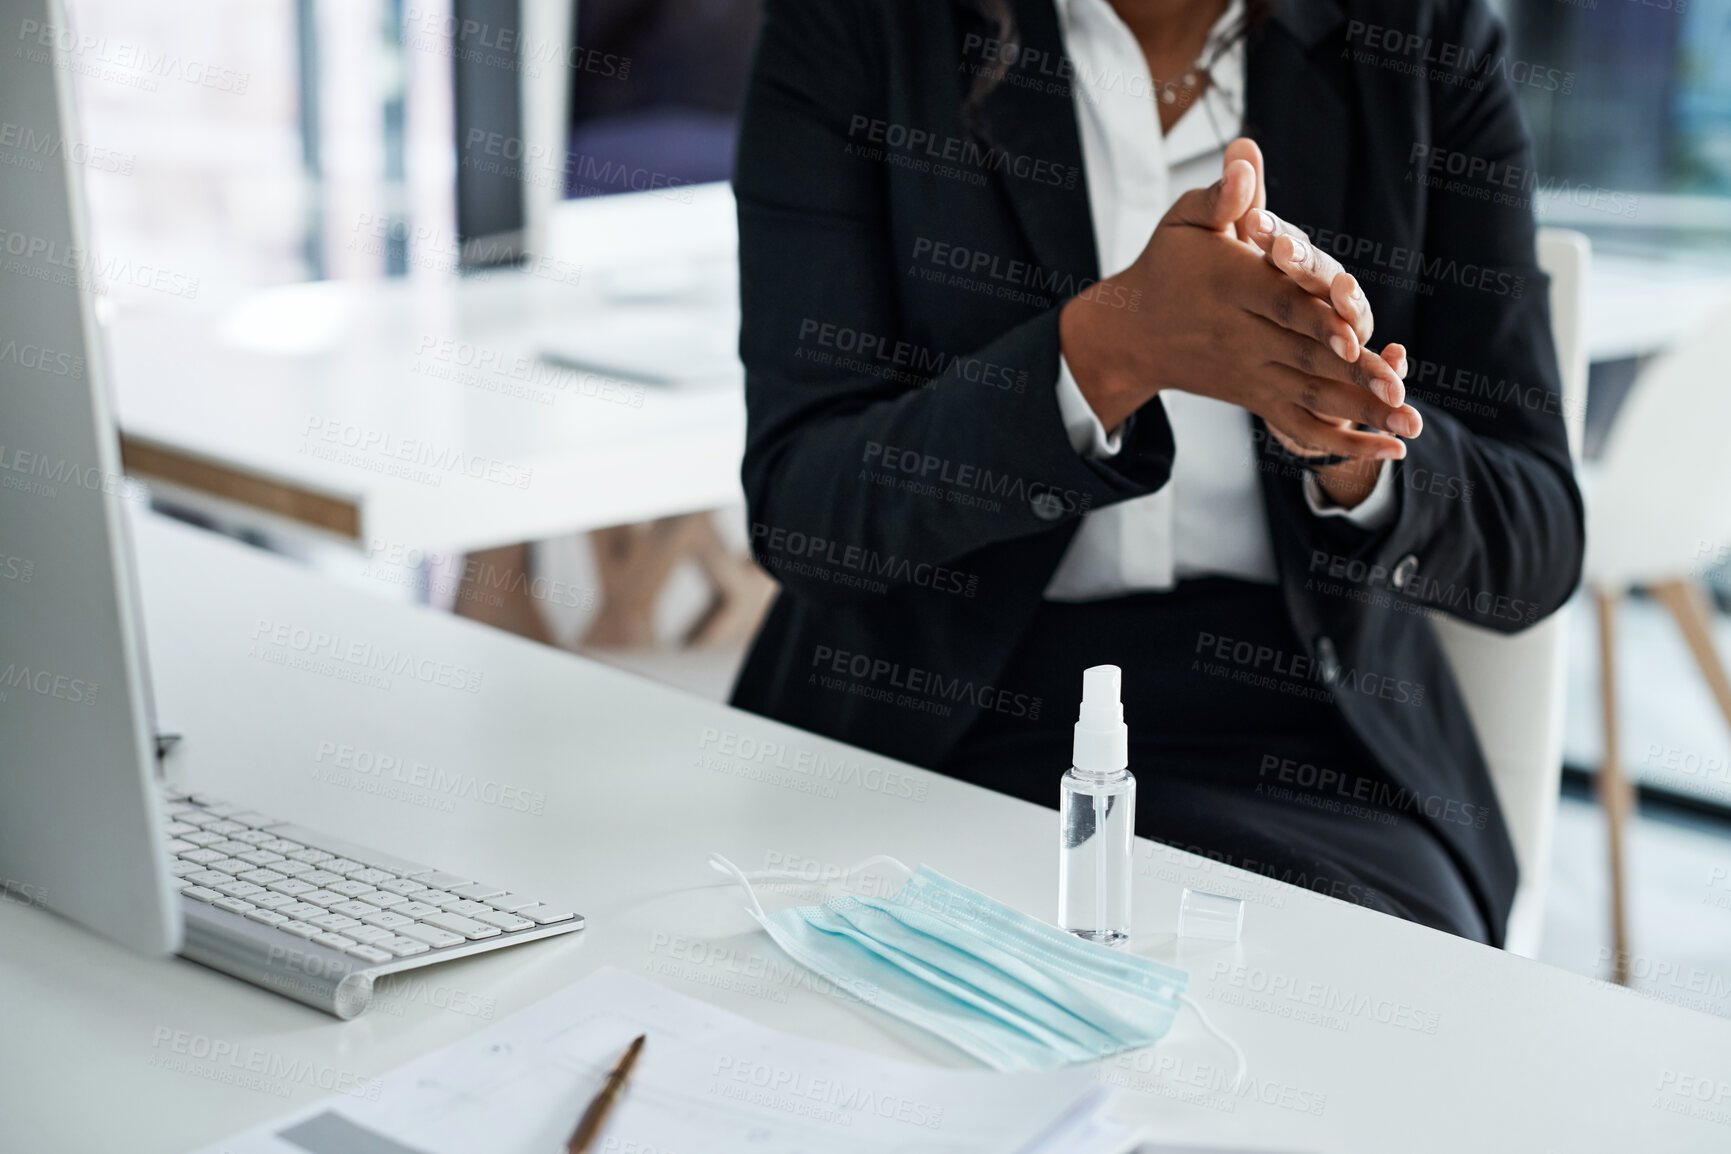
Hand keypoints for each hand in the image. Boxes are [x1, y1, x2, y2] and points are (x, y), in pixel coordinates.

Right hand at [1059, 143, 1417, 460]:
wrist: (1133, 332)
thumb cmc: (1167, 265)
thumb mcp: (1184, 221)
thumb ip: (1222, 194)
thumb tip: (1246, 156)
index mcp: (1232, 288)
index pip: (1280, 304)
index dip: (1317, 319)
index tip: (1352, 333)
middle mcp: (1244, 336)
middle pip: (1307, 356)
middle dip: (1356, 376)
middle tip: (1400, 393)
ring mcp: (1252, 371)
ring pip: (1312, 395)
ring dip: (1362, 413)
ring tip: (1409, 427)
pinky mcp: (1257, 396)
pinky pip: (1300, 424)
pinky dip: (1342, 442)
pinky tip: (1386, 450)